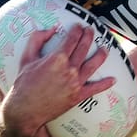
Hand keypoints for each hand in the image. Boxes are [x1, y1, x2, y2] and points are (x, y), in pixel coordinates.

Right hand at [0, 25, 115, 136]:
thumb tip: (51, 29)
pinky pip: (95, 89)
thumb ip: (37, 39)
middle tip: (91, 30)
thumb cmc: (23, 84)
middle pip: (84, 48)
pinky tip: (113, 79)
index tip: (79, 26)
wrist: (26, 110)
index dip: (77, 30)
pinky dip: (105, 84)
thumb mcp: (26, 58)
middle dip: (89, 36)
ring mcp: (76, 83)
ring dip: (101, 55)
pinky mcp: (78, 96)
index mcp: (57, 58)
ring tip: (105, 47)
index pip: (72, 39)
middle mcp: (69, 69)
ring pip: (93, 65)